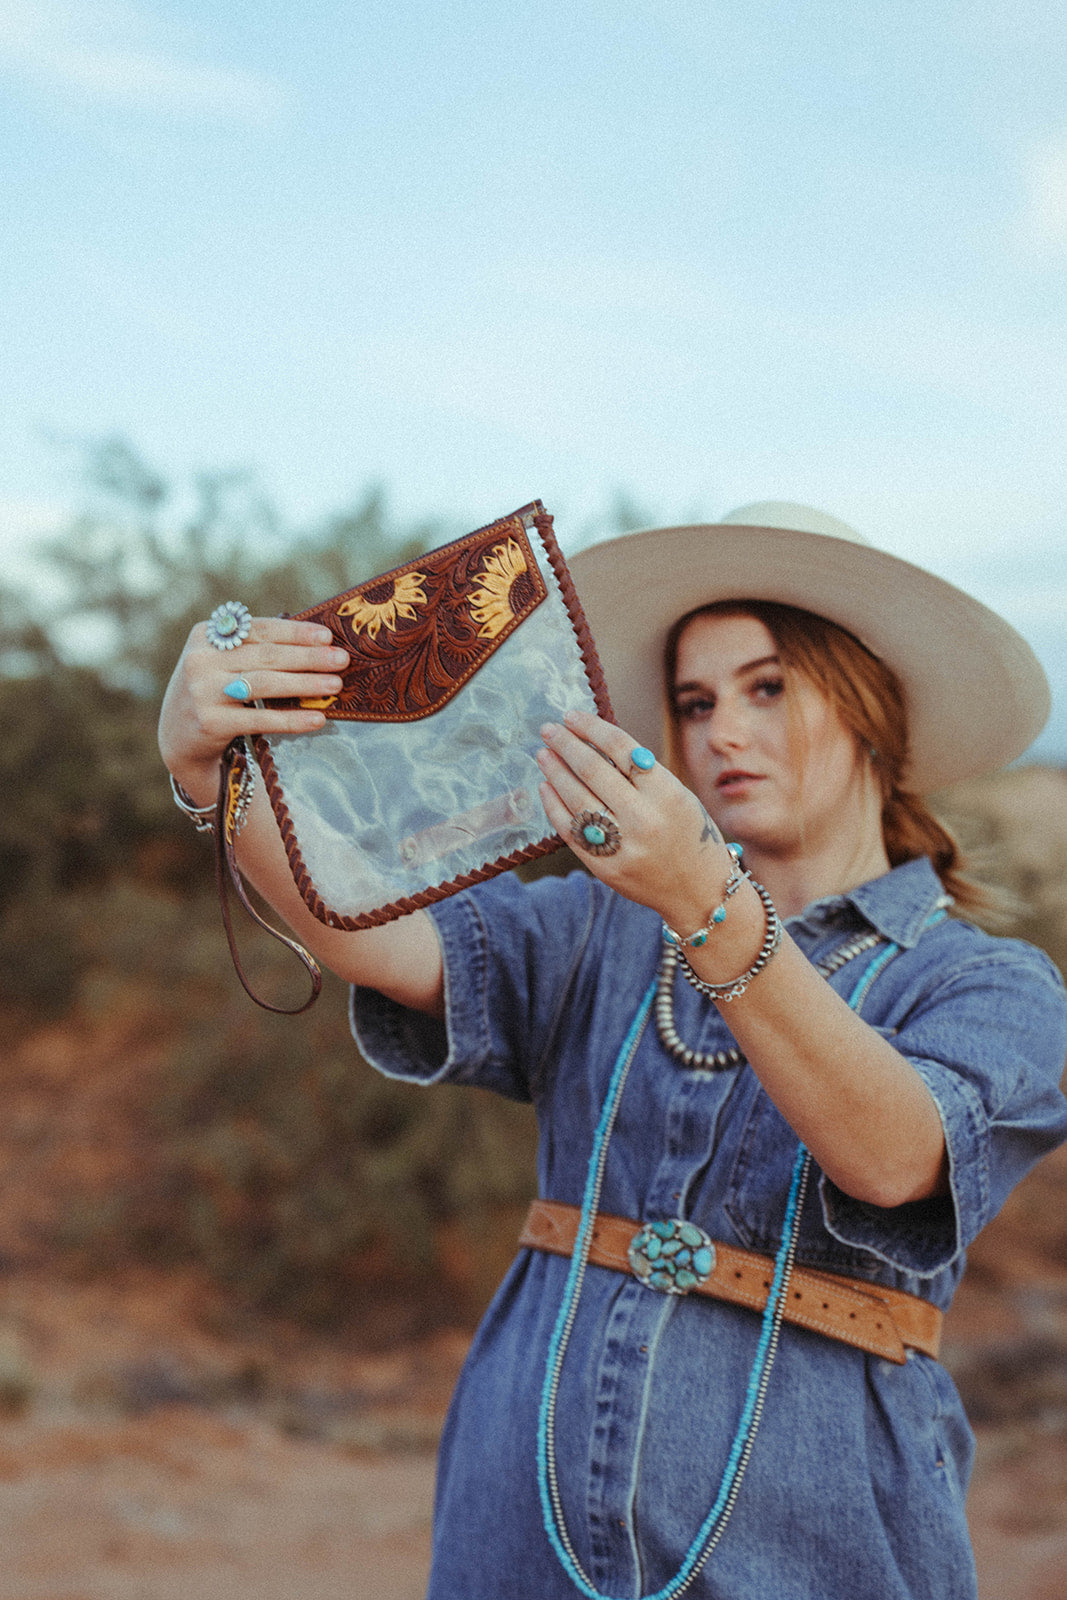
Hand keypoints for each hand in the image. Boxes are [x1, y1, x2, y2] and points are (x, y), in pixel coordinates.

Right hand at [158, 617, 350, 801]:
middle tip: (341, 659)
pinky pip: (260, 718)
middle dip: (308, 658)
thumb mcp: (221, 663)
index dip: (295, 632)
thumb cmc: (212, 693)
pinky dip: (292, 719)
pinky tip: (317, 719)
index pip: (259, 630)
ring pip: (265, 683)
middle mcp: (200, 660)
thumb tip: (315, 643)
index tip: (327, 636)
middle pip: (266, 656)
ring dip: (305, 683)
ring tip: (335, 685)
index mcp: (205, 635)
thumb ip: (253, 650)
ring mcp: (203, 691)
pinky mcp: (210, 722)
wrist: (177, 738)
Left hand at [536, 708, 730, 926]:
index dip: (591, 728)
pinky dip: (554, 805)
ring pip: (576, 798)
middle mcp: (643, 818)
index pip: (621, 748)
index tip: (572, 716)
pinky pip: (570, 830)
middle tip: (549, 730)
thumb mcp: (677, 796)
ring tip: (543, 754)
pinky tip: (547, 787)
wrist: (698, 891)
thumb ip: (640, 774)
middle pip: (593, 770)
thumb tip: (593, 741)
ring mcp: (622, 845)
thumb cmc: (688, 835)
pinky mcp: (604, 867)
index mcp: (667, 793)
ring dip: (555, 771)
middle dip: (566, 744)